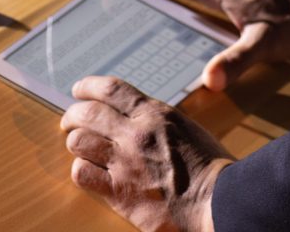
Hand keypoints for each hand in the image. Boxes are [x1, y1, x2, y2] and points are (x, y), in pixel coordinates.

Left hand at [62, 75, 230, 231]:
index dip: (88, 86)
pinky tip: (88, 172)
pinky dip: (81, 170)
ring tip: (78, 146)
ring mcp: (124, 163)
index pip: (110, 89)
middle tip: (70, 121)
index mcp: (155, 114)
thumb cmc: (212, 169)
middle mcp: (135, 134)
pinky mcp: (119, 193)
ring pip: (79, 141)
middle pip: (86, 113)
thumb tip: (138, 119)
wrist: (219, 203)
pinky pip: (82, 174)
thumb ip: (158, 122)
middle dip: (73, 115)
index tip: (79, 89)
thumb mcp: (186, 129)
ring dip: (76, 142)